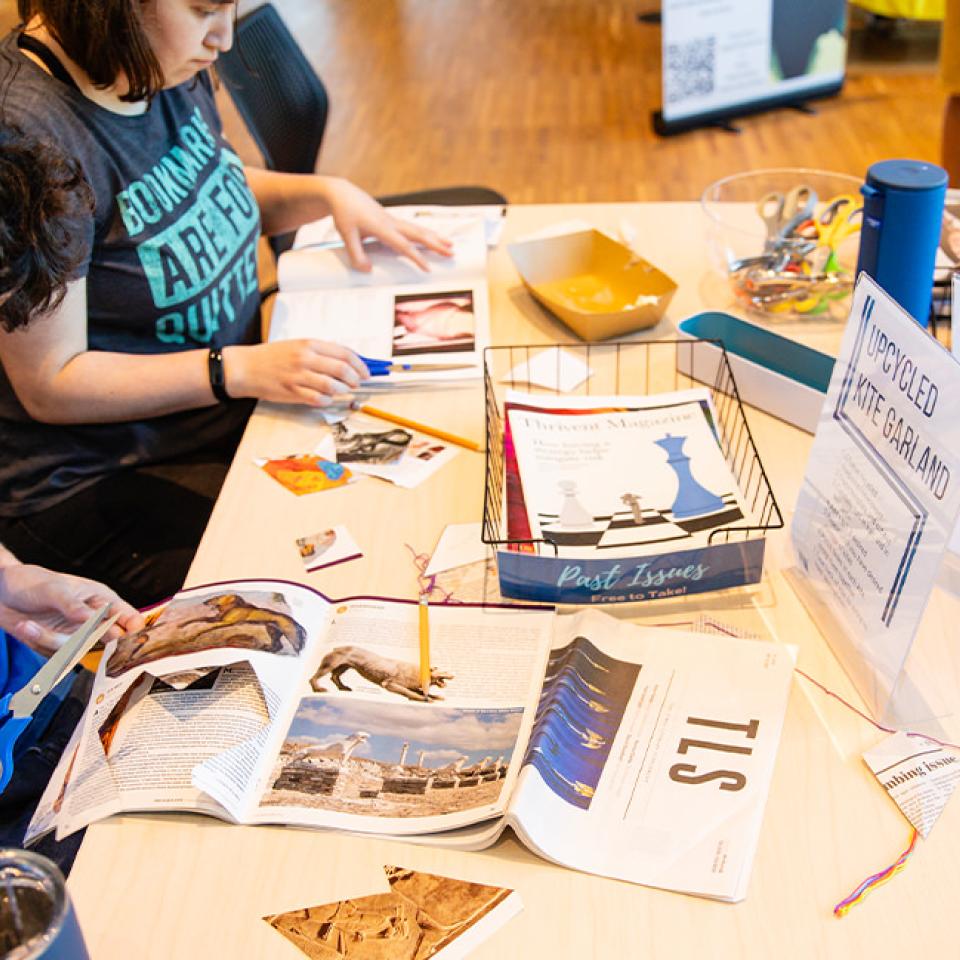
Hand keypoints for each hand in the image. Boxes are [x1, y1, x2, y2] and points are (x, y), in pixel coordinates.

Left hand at [0, 564, 143, 655]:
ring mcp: (77, 634)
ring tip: (28, 625)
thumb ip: (73, 606)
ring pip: (76, 650)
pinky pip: (56, 656)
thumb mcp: (53, 589)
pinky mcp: (60, 647)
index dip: (133, 631)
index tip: (123, 640)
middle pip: (107, 641)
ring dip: (48, 639)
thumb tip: (91, 619)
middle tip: (72, 639)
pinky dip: (37, 642)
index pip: (129, 618)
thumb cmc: (32, 581)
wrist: (3, 594)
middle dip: (86, 640)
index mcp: (102, 599)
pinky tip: (26, 627)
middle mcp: (94, 619)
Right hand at [223, 339, 369, 406]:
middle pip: (342, 370)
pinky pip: (318, 399)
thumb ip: (320, 352)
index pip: (344, 353)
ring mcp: (299, 376)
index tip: (366, 371)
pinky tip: (326, 399)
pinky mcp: (292, 392)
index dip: (360, 364)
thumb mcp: (297, 346)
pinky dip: (327, 401)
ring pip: (333, 386)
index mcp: (309, 344)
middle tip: (357, 383)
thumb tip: (347, 361)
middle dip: (355, 378)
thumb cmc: (272, 357)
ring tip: (342, 391)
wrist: (245, 367)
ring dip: (342, 391)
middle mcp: (306, 358)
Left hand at [322, 177, 452, 270]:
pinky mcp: (392, 219)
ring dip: (435, 238)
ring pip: (419, 230)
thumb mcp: (346, 235)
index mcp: (382, 227)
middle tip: (451, 253)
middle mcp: (391, 222)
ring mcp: (393, 220)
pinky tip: (432, 237)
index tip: (428, 268)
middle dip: (436, 245)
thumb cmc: (344, 213)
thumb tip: (368, 270)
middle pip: (418, 235)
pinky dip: (426, 233)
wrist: (342, 194)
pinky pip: (413, 227)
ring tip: (450, 245)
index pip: (403, 245)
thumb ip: (356, 255)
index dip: (416, 257)